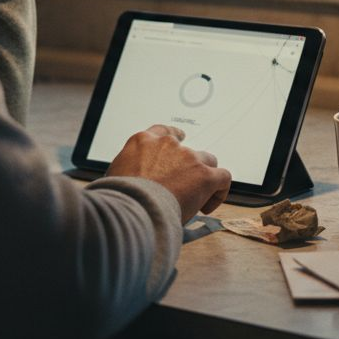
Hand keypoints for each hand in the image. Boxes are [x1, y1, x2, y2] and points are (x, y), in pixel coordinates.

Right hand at [105, 125, 231, 224]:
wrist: (132, 207)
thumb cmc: (120, 197)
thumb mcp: (116, 174)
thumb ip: (130, 170)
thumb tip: (133, 183)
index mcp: (142, 141)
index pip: (163, 131)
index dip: (174, 136)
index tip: (179, 138)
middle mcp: (167, 144)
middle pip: (187, 149)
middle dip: (188, 165)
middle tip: (184, 185)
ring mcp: (188, 158)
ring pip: (207, 162)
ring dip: (203, 177)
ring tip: (196, 198)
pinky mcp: (204, 175)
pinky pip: (222, 177)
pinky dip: (219, 192)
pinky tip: (207, 206)